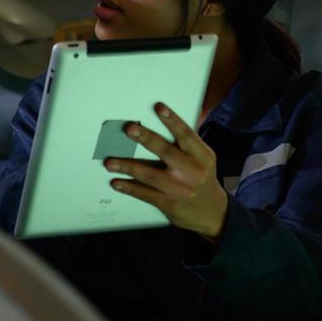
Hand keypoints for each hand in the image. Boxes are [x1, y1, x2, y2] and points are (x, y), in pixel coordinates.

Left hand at [105, 102, 227, 241]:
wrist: (211, 212)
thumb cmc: (202, 179)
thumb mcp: (204, 159)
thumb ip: (189, 141)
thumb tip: (173, 118)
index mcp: (202, 156)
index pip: (187, 135)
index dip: (173, 121)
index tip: (159, 107)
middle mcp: (193, 172)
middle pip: (166, 152)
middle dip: (146, 139)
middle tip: (129, 129)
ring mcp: (180, 190)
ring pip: (151, 175)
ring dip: (128, 167)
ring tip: (110, 162)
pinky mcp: (169, 204)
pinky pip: (145, 194)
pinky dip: (129, 187)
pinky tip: (116, 182)